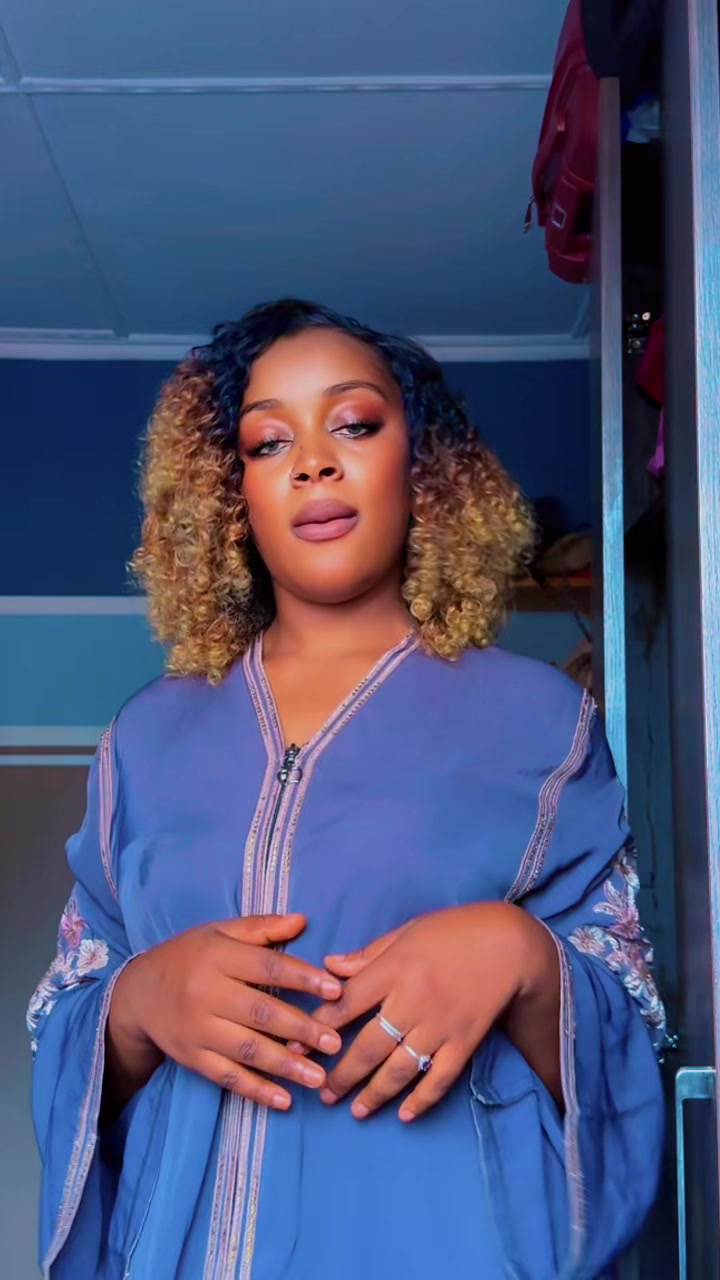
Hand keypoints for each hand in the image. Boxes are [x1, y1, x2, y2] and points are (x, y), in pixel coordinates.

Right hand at [108, 913, 342, 1111]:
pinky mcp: (191, 1058)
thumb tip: (302, 921)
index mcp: (217, 956)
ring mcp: (197, 1029)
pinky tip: (284, 1100)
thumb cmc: (188, 956)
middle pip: (261, 1013)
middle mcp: (205, 993)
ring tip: (319, 1077)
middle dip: (302, 1029)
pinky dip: (256, 1091)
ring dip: (286, 1065)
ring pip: (247, 1050)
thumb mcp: (218, 931)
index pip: (267, 967)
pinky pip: (227, 1077)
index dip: (303, 978)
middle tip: (335, 1042)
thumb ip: (260, 927)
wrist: (137, 993)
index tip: (336, 990)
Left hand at [312, 903, 558, 1121]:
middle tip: (323, 1092)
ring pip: (400, 1068)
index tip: (297, 1046)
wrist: (510, 943)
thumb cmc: (454, 930)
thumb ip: (368, 954)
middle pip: (369, 1045)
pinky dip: (422, 1099)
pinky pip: (440, 1077)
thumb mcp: (407, 932)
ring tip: (355, 1111)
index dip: (319, 1027)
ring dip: (374, 1093)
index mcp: (394, 968)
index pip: (347, 1002)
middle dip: (342, 1073)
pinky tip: (404, 1115)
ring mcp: (440, 1024)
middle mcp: (413, 999)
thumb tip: (329, 967)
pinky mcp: (465, 1040)